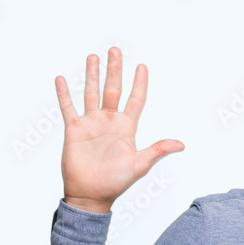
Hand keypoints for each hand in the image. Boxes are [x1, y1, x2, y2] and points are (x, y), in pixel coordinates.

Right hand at [56, 47, 183, 212]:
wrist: (91, 195)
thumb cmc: (116, 182)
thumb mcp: (140, 164)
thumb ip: (157, 150)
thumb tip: (181, 144)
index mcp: (126, 127)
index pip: (135, 99)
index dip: (139, 83)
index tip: (142, 66)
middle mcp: (109, 121)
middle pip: (113, 89)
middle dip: (115, 69)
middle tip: (115, 49)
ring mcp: (91, 124)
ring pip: (91, 93)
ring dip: (92, 75)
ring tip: (93, 57)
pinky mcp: (74, 130)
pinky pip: (68, 108)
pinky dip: (64, 94)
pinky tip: (61, 78)